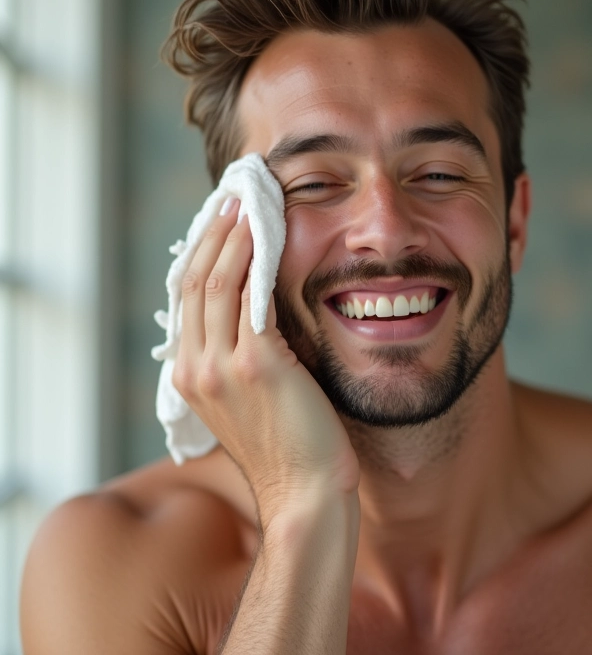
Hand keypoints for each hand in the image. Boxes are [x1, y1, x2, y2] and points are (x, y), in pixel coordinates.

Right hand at [172, 199, 358, 519]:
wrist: (305, 493)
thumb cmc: (290, 446)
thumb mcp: (251, 397)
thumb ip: (242, 355)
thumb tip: (256, 307)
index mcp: (189, 376)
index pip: (187, 298)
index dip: (203, 253)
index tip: (221, 221)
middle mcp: (194, 368)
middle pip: (194, 281)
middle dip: (214, 233)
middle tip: (233, 197)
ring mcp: (219, 366)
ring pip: (216, 281)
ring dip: (234, 236)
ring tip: (248, 203)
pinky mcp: (254, 364)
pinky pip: (248, 296)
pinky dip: (255, 259)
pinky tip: (267, 234)